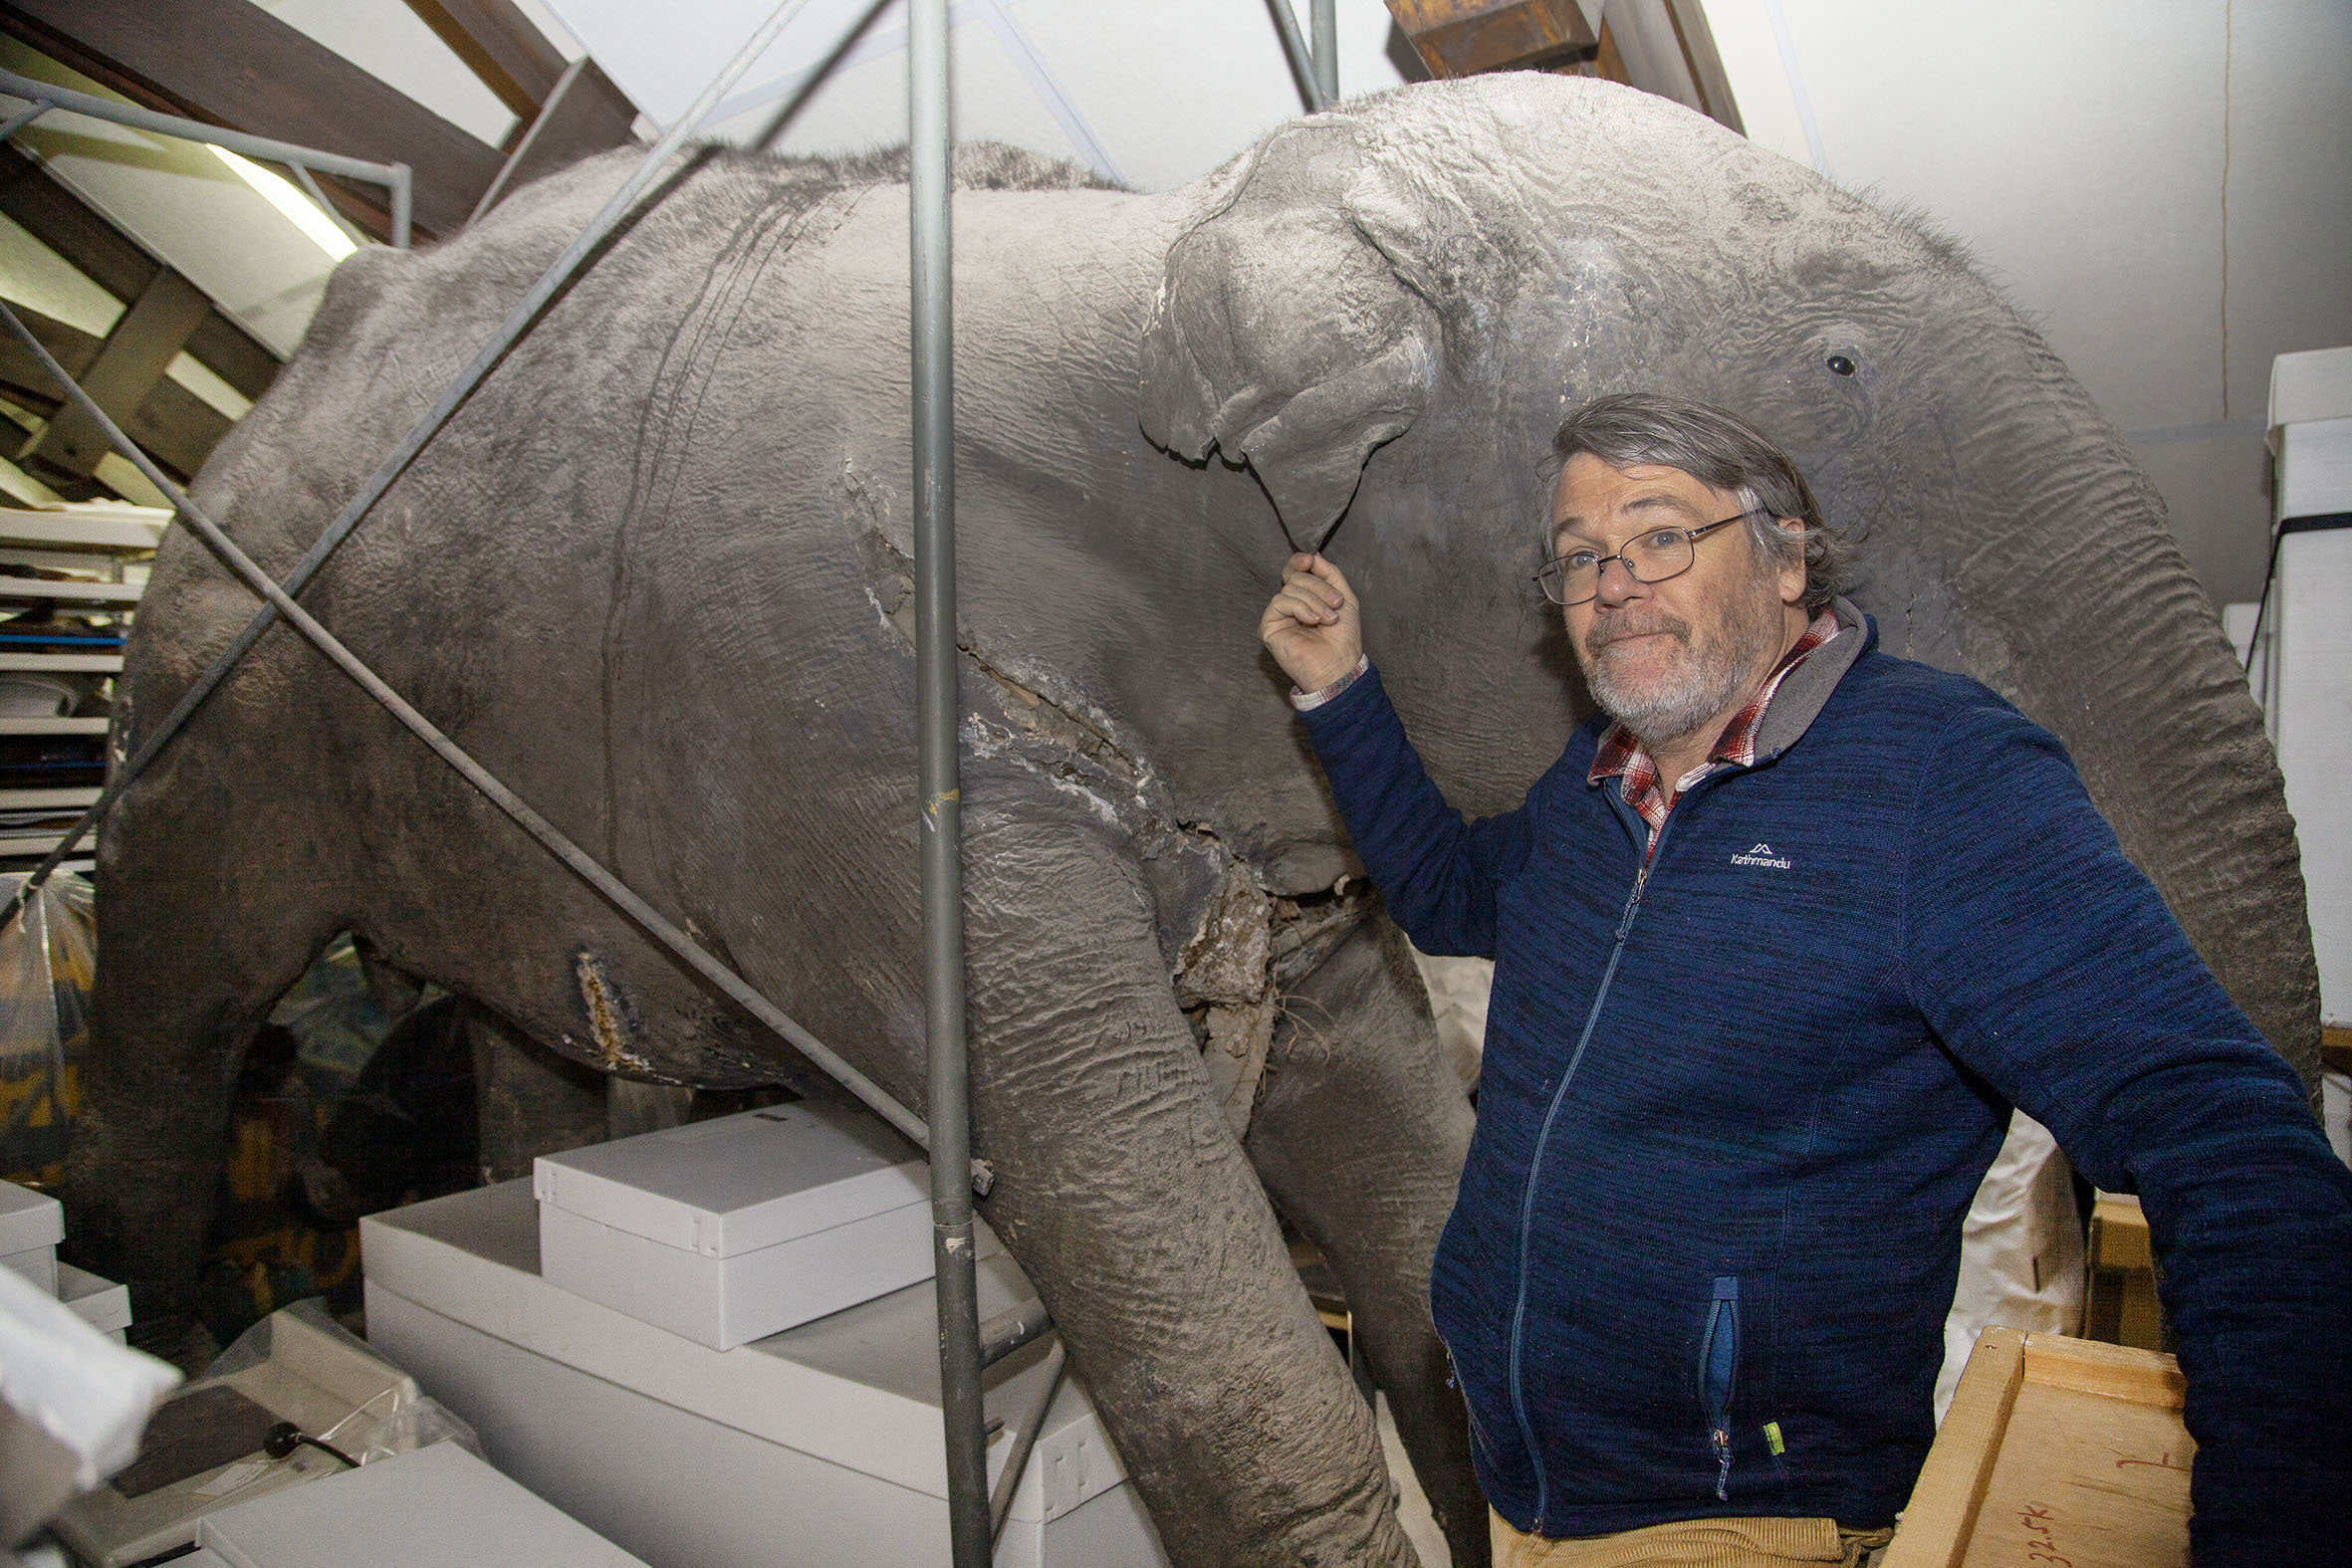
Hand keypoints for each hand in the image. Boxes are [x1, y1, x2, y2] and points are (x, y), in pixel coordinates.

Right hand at [1259, 552, 1362, 692]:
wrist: (1339, 665)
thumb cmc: (1343, 637)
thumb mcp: (1344, 597)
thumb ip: (1329, 573)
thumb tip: (1312, 555)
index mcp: (1305, 597)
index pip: (1294, 570)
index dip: (1300, 561)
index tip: (1310, 561)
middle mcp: (1290, 604)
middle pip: (1296, 577)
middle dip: (1319, 588)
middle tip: (1335, 605)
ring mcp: (1278, 616)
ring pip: (1290, 589)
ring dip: (1314, 601)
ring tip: (1328, 619)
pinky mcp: (1268, 627)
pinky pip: (1280, 602)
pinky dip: (1300, 608)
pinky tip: (1312, 622)